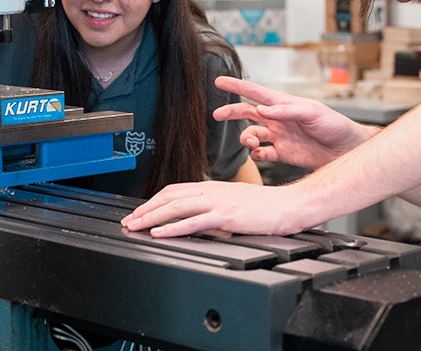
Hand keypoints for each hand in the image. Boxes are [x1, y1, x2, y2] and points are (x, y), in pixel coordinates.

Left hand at [121, 180, 309, 237]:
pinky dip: (174, 227)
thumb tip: (200, 219)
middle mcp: (212, 191)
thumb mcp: (236, 203)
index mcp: (214, 187)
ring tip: (135, 226)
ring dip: (152, 217)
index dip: (154, 201)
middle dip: (145, 209)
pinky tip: (161, 233)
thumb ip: (217, 208)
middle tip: (128, 221)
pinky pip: (195, 221)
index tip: (140, 212)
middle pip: (170, 196)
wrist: (292, 205)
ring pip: (176, 206)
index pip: (175, 190)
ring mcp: (219, 203)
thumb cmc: (269, 207)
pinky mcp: (227, 216)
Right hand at [213, 76, 375, 169]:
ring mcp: (280, 136)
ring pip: (252, 134)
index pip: (256, 92)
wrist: (347, 150)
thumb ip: (287, 111)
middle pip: (247, 113)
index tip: (220, 81)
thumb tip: (263, 110)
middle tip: (217, 115)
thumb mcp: (313, 113)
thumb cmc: (335, 125)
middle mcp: (279, 119)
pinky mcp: (283, 154)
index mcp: (284, 104)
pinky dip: (255, 154)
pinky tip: (259, 154)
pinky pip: (262, 153)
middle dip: (231, 113)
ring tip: (251, 142)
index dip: (237, 86)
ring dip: (246, 138)